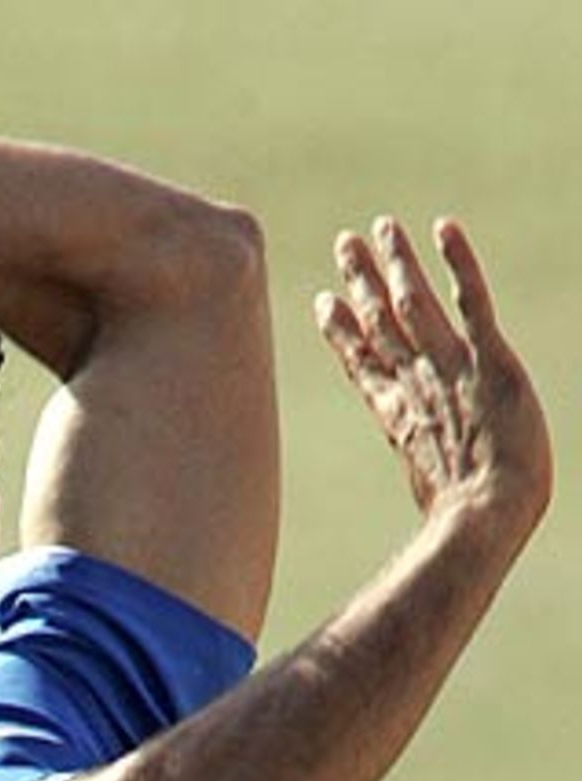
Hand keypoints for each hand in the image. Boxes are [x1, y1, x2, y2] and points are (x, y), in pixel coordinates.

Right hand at [316, 217, 551, 539]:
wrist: (486, 516)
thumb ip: (423, 476)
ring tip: (382, 226)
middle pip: (380, 324)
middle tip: (344, 243)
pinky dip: (457, 264)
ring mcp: (452, 370)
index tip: (323, 302)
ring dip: (397, 263)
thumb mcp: (433, 490)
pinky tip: (444, 229)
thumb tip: (409, 489)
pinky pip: (472, 303)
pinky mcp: (490, 360)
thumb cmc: (467, 520)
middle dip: (361, 282)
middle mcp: (418, 384)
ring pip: (415, 304)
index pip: (364, 362)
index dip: (342, 331)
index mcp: (399, 416)